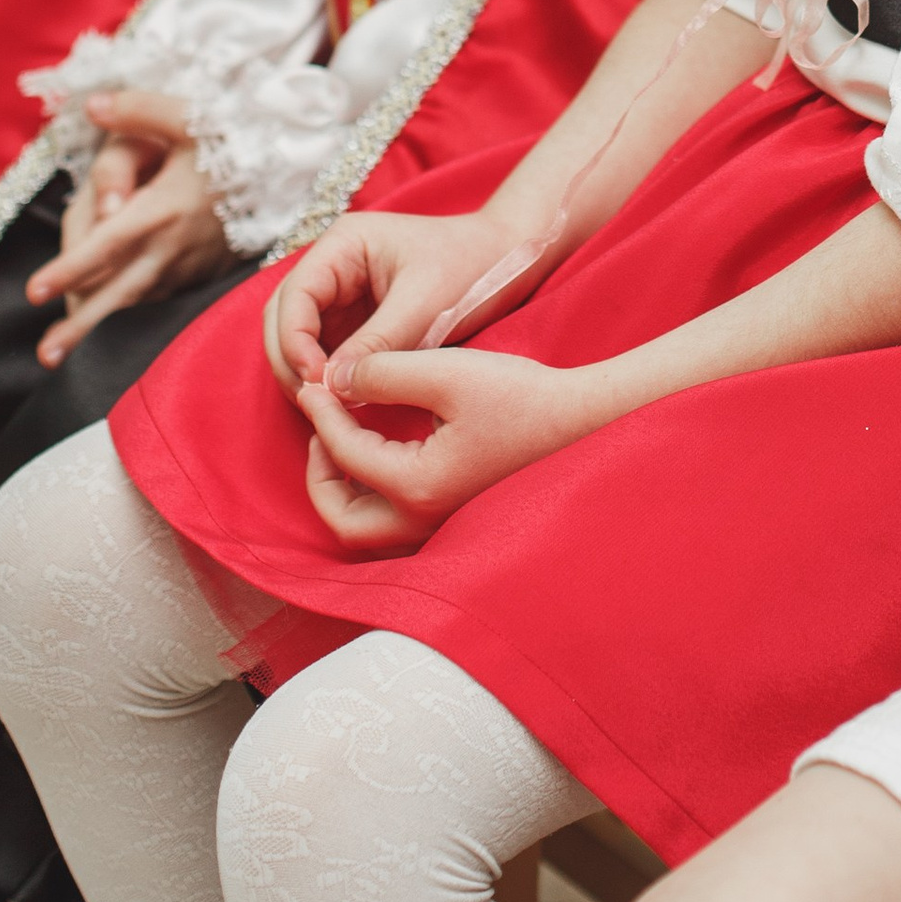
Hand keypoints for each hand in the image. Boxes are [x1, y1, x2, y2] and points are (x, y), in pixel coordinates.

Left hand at [25, 91, 232, 365]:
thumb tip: (92, 106)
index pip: (107, 244)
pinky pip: (152, 298)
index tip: (34, 291)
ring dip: (99, 327)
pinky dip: (126, 312)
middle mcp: (170, 247)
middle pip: (116, 294)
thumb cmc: (228, 143)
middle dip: (80, 327)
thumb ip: (137, 110)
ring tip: (64, 351)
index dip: (69, 268)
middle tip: (45, 357)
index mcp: (162, 210)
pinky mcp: (193, 276)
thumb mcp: (187, 117)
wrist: (282, 174)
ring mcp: (183, 267)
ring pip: (133, 303)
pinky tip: (106, 322)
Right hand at [263, 207, 534, 395]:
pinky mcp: (357, 320)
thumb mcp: (424, 306)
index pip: (293, 296)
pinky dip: (327, 376)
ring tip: (328, 409)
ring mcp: (343, 294)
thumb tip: (329, 386)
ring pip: (299, 338)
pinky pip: (326, 351)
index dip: (294, 342)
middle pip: (284, 317)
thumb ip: (376, 344)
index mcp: (344, 244)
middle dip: (291, 361)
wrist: (510, 260)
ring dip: (306, 373)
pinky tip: (343, 403)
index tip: (317, 382)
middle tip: (316, 404)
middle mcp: (335, 265)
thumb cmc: (473, 267)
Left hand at [294, 346, 597, 549]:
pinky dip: (374, 492)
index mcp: (417, 488)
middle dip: (320, 473)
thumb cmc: (524, 398)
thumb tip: (333, 379)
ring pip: (368, 529)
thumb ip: (384, 373)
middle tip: (322, 424)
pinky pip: (396, 520)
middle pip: (343, 520)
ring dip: (345, 487)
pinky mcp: (458, 518)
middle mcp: (425, 521)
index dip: (322, 414)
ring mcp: (443, 527)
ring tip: (346, 436)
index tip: (315, 381)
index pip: (345, 455)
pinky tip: (384, 449)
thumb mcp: (447, 373)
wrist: (585, 421)